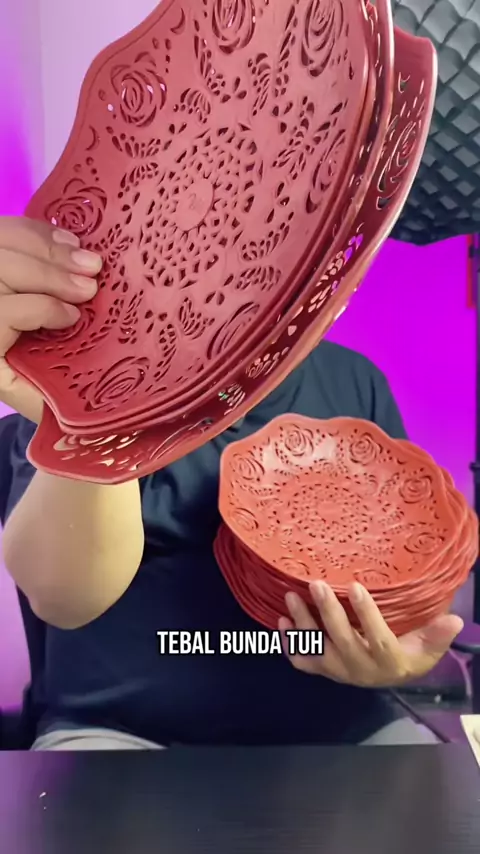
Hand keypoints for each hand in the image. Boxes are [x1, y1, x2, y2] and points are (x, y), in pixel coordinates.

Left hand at [0, 217, 101, 422]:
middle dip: (50, 273)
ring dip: (50, 248)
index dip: (41, 309)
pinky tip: (71, 241)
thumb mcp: (30, 398)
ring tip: (89, 260)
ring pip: (5, 242)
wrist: (15, 361)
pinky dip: (40, 231)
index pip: (2, 314)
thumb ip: (40, 396)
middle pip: (2, 270)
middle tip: (91, 282)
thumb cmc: (31, 384)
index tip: (75, 317)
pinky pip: (8, 229)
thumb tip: (72, 398)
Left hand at [279, 581, 463, 686]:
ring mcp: (338, 671)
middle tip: (317, 584)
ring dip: (302, 623)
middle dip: (328, 612)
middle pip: (341, 641)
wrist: (391, 675)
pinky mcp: (323, 669)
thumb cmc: (410, 653)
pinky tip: (281, 622)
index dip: (367, 614)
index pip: (377, 638)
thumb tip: (455, 620)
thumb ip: (438, 634)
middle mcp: (360, 669)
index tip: (357, 587)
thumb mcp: (428, 645)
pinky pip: (302, 660)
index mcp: (388, 662)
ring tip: (291, 597)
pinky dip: (289, 644)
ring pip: (316, 650)